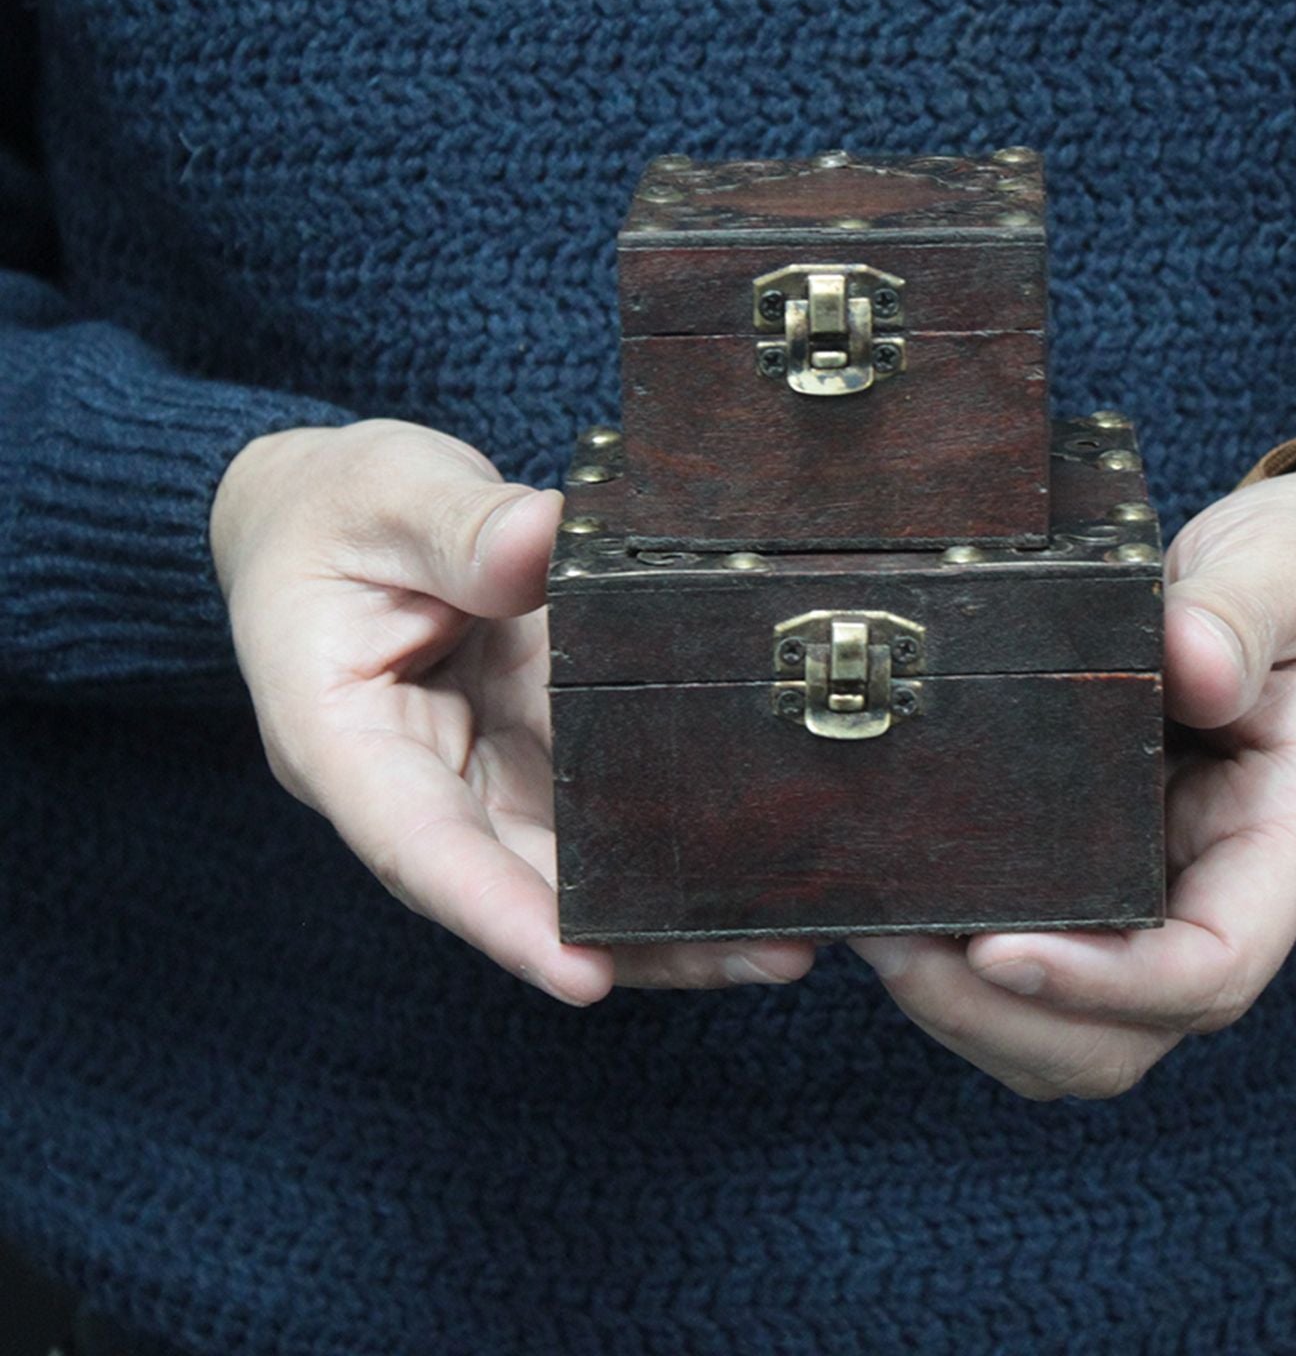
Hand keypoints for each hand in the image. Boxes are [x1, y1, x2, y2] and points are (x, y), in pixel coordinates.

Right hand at [210, 419, 814, 1005]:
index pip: (420, 846)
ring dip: (672, 918)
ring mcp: (486, 774)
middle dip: (631, 941)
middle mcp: (419, 784)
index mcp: (344, 741)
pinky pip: (602, 817)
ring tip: (789, 943)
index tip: (585, 976)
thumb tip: (540, 543)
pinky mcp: (538, 751)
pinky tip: (759, 870)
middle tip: (761, 962)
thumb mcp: (381, 496)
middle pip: (520, 888)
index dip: (501, 915)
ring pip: (574, 873)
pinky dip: (671, 849)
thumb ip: (455, 527)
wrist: (328, 516)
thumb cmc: (335, 511)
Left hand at [851, 469, 1295, 1098]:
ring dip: (968, 1007)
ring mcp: (1161, 883)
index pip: (1214, 964)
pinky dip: (959, 964)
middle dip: (1002, 1016)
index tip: (997, 950)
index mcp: (1288, 832)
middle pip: (1127, 1031)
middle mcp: (1222, 884)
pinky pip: (1041, 954)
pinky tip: (890, 901)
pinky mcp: (1106, 861)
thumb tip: (1188, 662)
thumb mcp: (1292, 569)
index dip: (1107, 984)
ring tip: (872, 928)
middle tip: (892, 944)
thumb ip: (1243, 612)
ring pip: (1074, 1024)